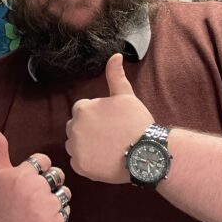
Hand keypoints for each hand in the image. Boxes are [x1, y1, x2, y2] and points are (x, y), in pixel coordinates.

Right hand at [0, 129, 70, 221]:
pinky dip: (58, 214)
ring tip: (41, 204)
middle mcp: (36, 189)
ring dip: (56, 197)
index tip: (29, 178)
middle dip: (50, 182)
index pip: (44, 161)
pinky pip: (66, 211)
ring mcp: (46, 207)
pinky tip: (43, 216)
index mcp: (24, 174)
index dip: (38, 169)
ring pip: (64, 193)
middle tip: (36, 192)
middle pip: (58, 175)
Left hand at [65, 54, 152, 182]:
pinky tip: (104, 160)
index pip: (81, 110)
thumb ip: (115, 76)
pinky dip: (89, 162)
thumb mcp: (126, 96)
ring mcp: (76, 148)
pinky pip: (78, 162)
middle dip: (89, 130)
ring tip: (107, 148)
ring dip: (86, 146)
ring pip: (75, 145)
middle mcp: (74, 127)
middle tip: (110, 136)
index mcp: (82, 108)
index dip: (97, 117)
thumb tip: (115, 55)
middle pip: (76, 128)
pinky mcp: (80, 166)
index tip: (111, 123)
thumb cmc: (137, 123)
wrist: (146, 153)